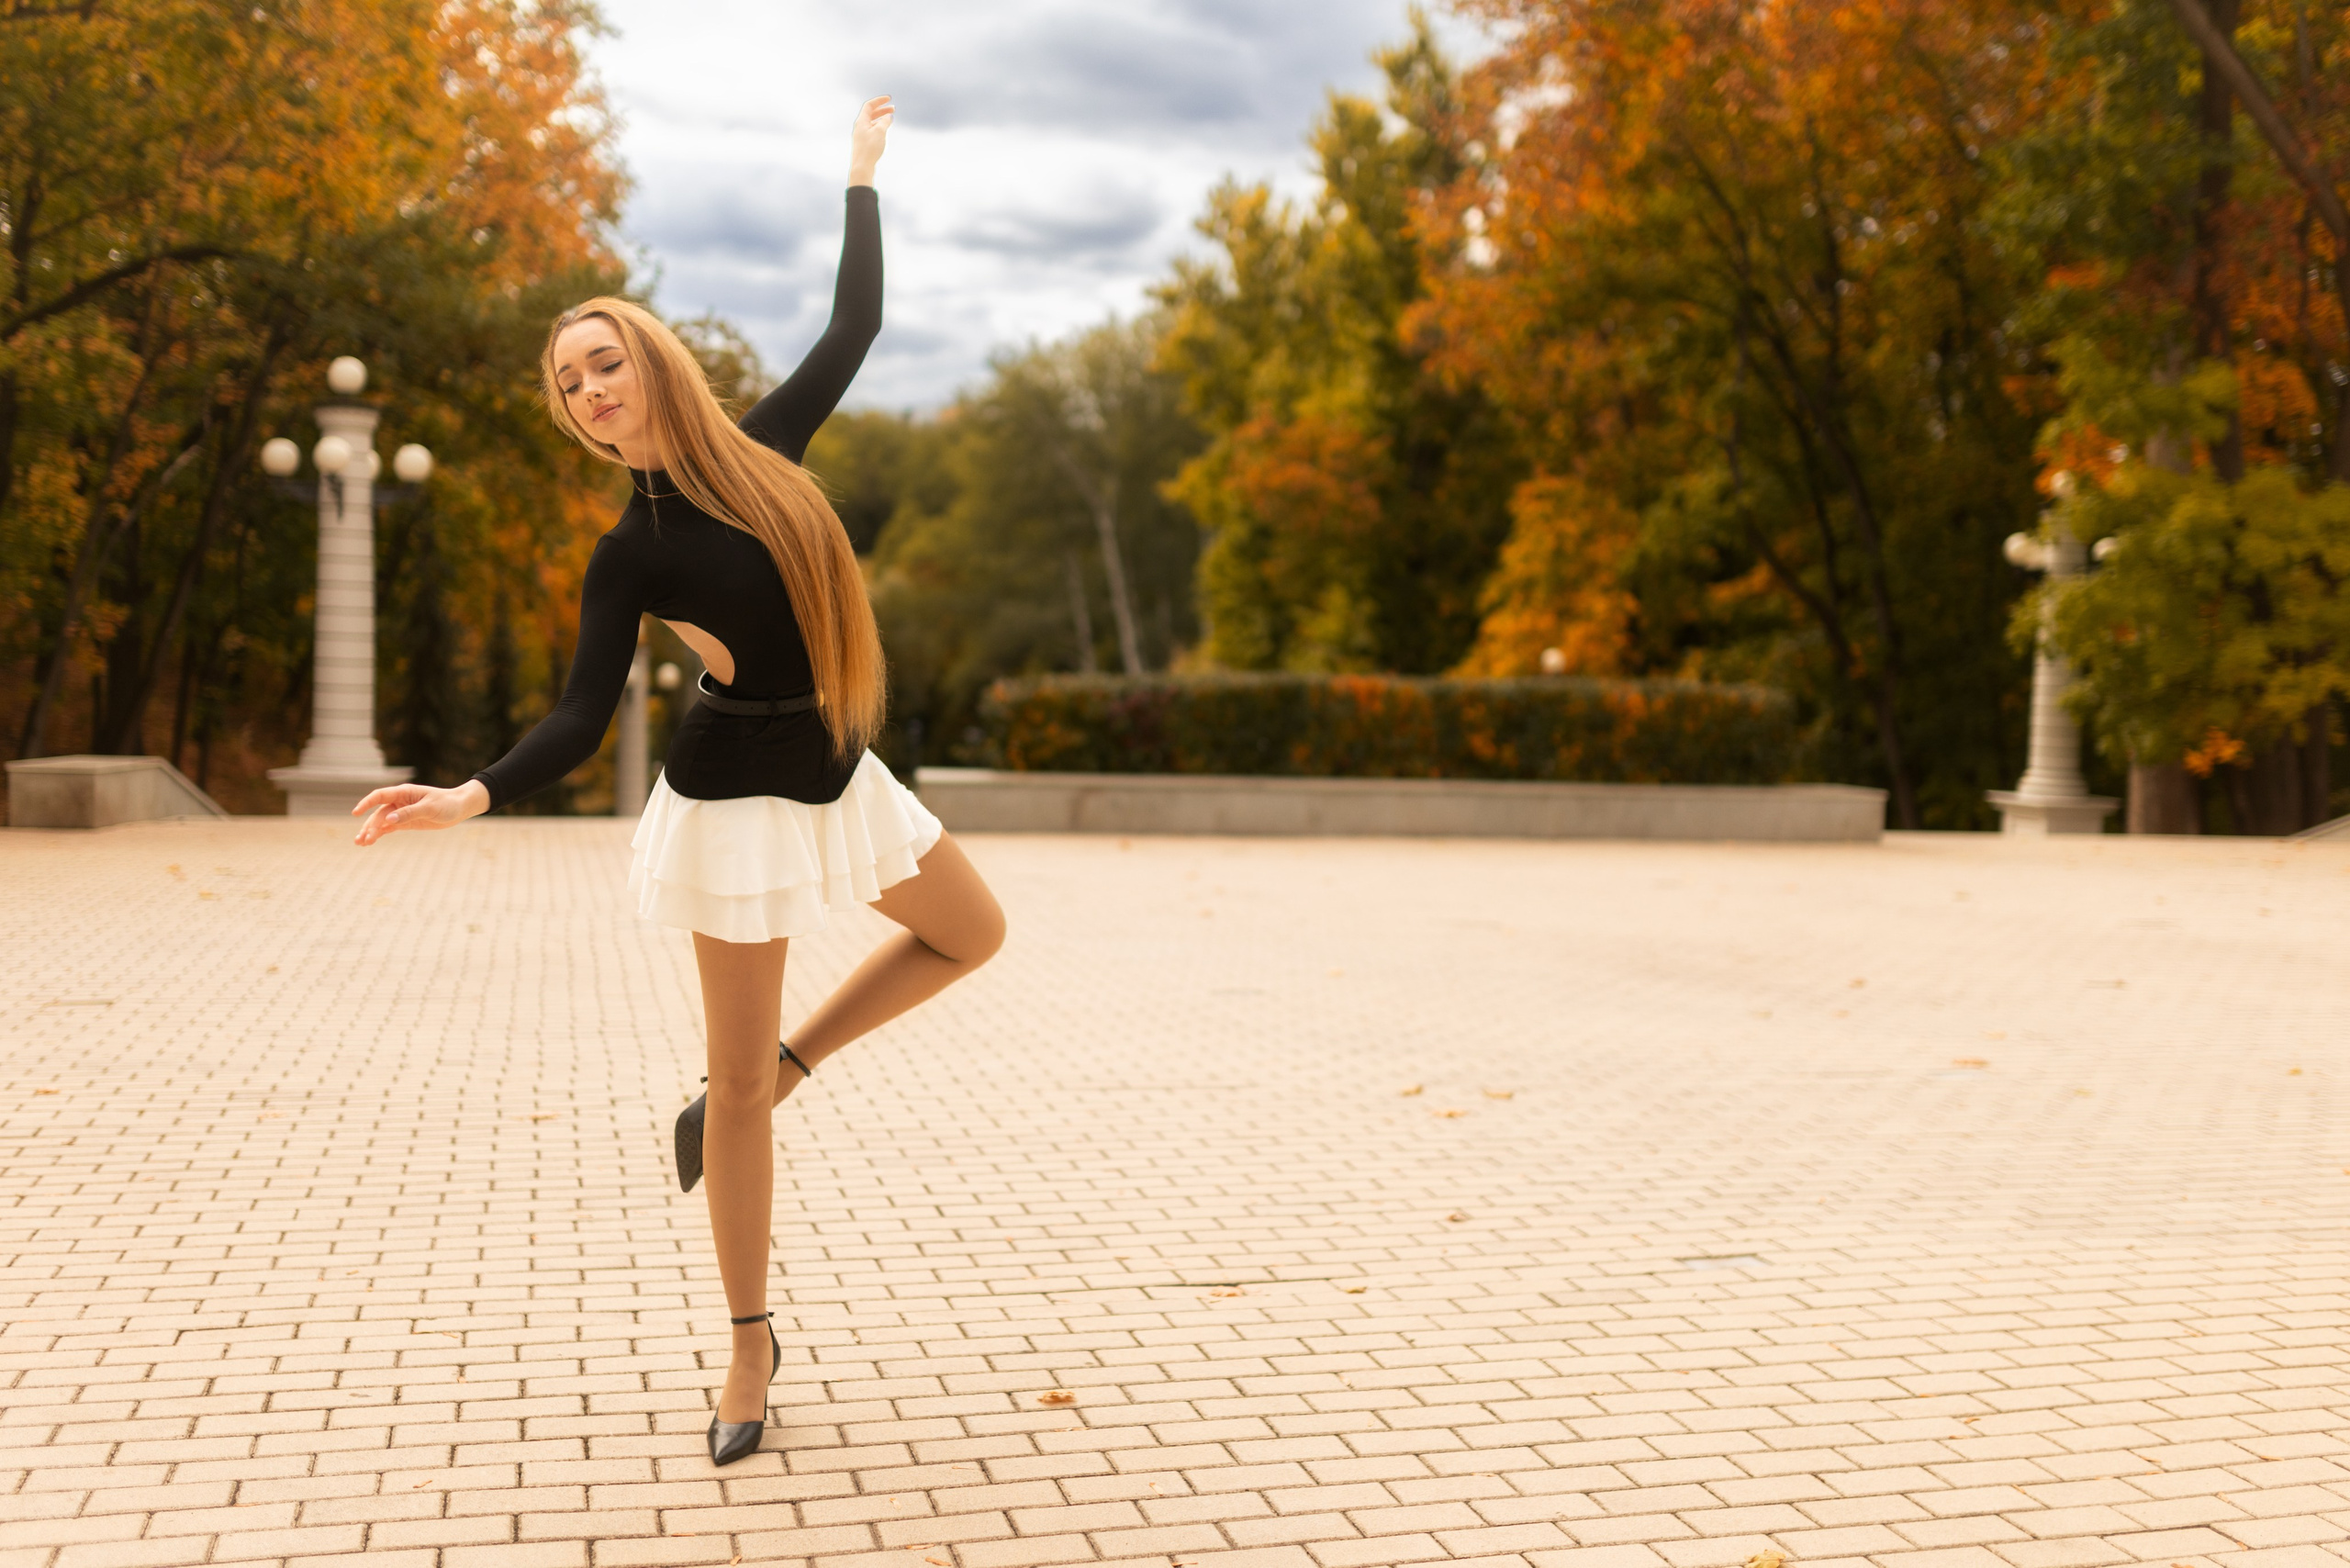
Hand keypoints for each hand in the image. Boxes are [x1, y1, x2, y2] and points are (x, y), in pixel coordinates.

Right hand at [353, 779, 488, 845]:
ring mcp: (401, 812)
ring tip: (361, 844)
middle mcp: (399, 801)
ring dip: (370, 831)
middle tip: (362, 840)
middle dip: (369, 826)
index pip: (380, 795)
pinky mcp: (405, 822)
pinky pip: (388, 828)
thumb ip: (410, 813)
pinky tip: (369, 842)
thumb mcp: (429, 808)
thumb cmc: (446, 803)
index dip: (366, 803)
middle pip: (378, 813)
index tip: (355, 813)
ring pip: (381, 822)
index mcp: (404, 792)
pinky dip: (379, 834)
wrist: (459, 807)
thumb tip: (389, 819)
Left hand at [849, 94, 892, 185]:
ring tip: (891, 119)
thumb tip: (888, 116)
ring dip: (881, 119)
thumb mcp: (880, 132)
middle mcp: (860, 127)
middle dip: (882, 110)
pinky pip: (872, 131)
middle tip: (893, 109)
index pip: (869, 106)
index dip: (879, 101)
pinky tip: (885, 131)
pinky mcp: (865, 144)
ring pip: (872, 123)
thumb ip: (885, 122)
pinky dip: (880, 127)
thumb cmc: (870, 149)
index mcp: (861, 121)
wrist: (862, 167)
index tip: (889, 99)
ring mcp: (862, 135)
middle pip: (871, 114)